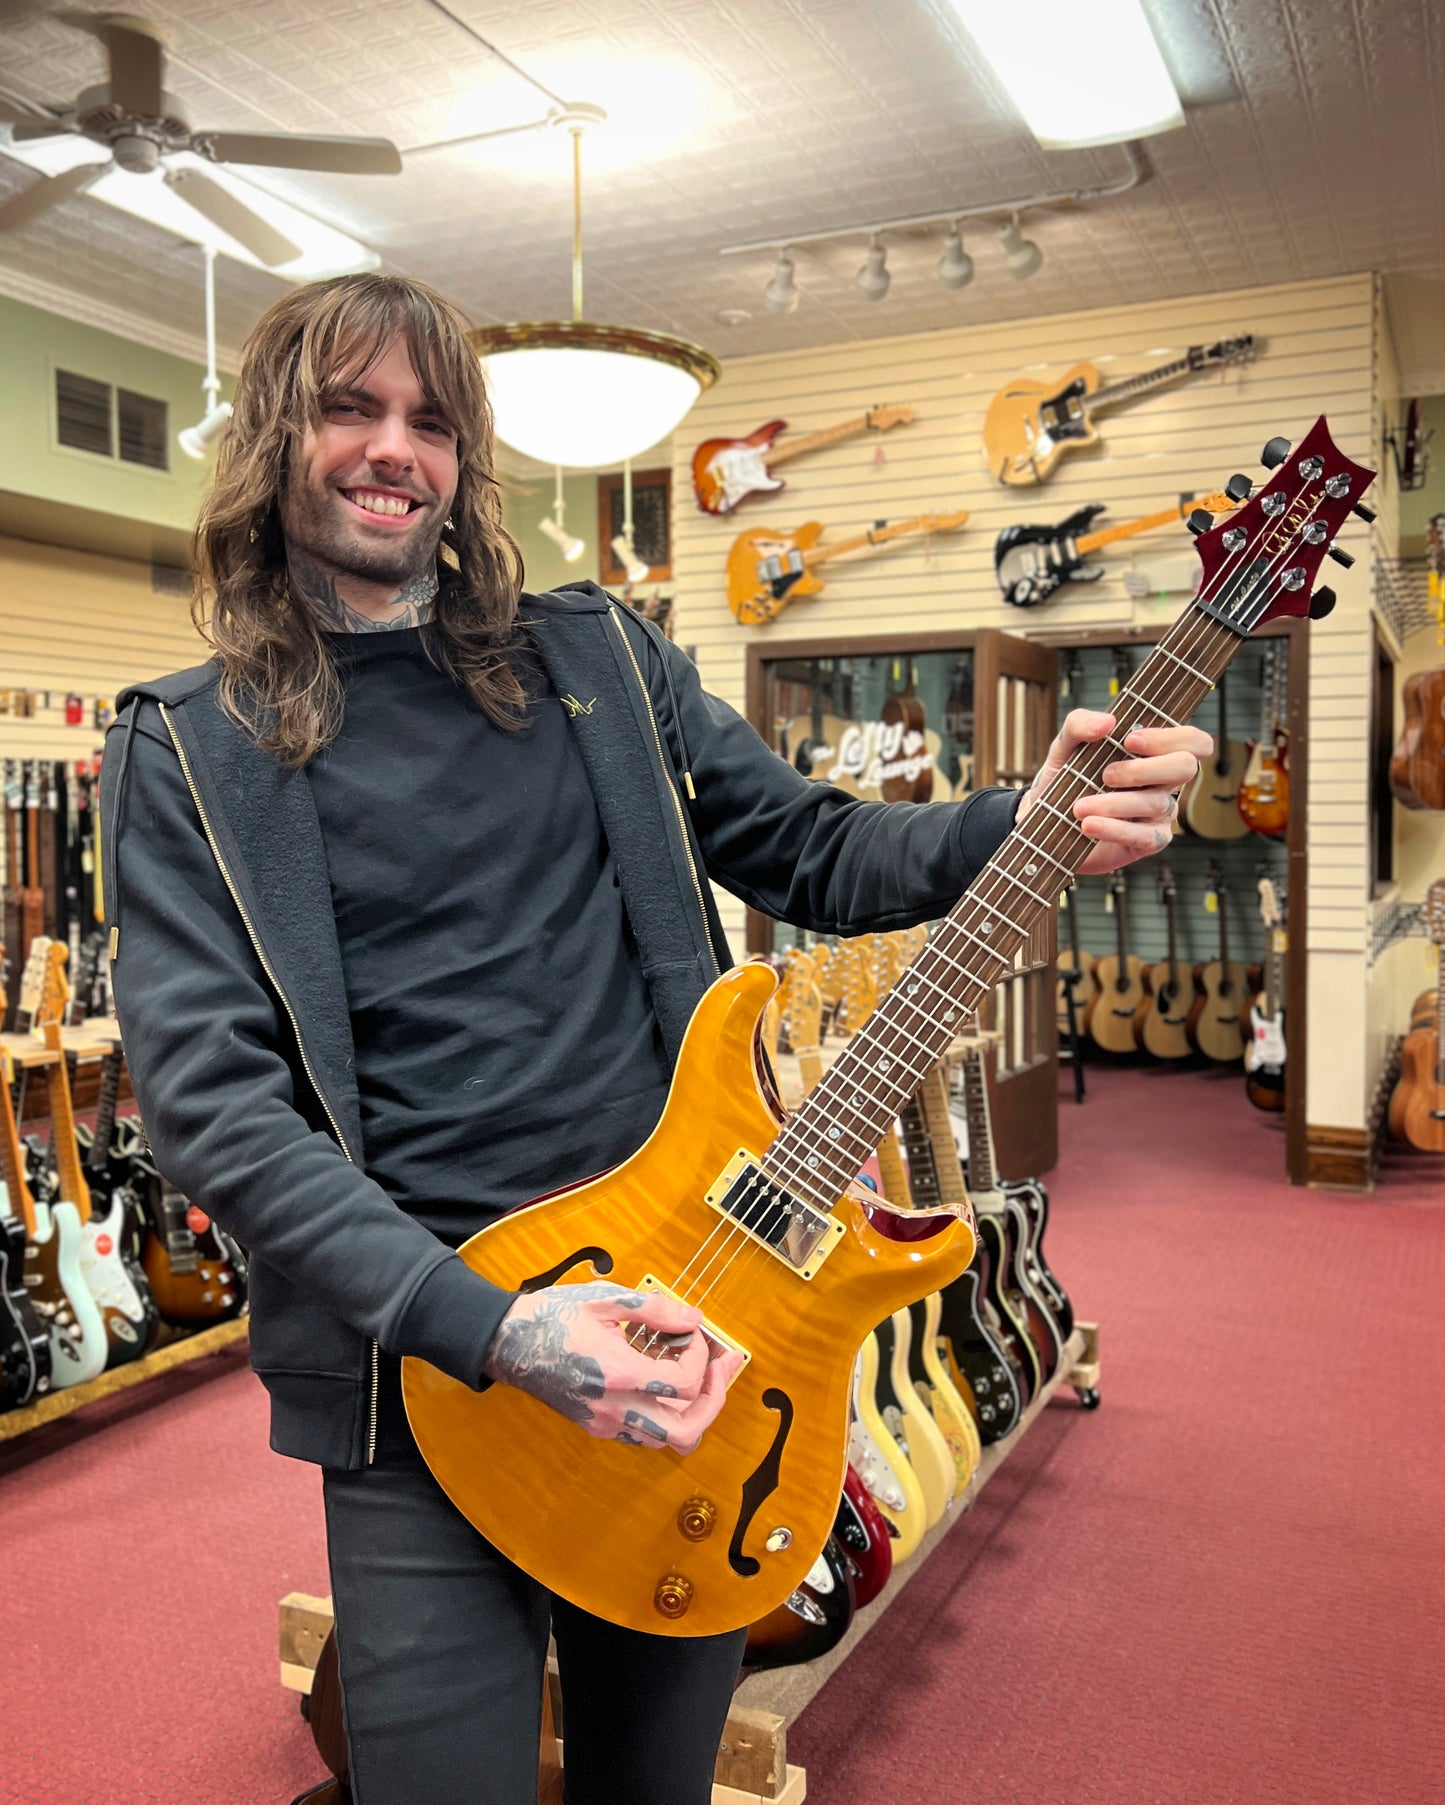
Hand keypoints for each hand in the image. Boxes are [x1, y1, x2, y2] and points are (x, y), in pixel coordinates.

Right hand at [483, 1279, 741, 1453]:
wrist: (508, 1343)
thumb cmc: (553, 1317)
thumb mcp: (605, 1299)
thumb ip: (654, 1310)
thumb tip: (693, 1320)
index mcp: (618, 1374)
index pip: (683, 1385)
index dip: (700, 1358)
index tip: (692, 1334)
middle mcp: (614, 1408)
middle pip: (686, 1432)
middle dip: (713, 1400)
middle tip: (718, 1369)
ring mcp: (605, 1423)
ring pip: (667, 1440)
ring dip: (691, 1410)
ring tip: (694, 1373)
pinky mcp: (597, 1427)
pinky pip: (644, 1435)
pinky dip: (665, 1414)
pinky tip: (661, 1381)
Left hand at [1016, 709, 1213, 874]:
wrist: (1043, 820)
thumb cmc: (1064, 779)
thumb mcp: (1064, 746)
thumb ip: (1079, 724)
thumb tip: (1107, 721)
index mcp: (1154, 754)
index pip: (1192, 741)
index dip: (1171, 738)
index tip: (1130, 740)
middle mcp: (1163, 781)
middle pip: (1185, 767)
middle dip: (1144, 769)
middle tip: (1106, 775)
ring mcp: (1160, 813)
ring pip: (1157, 803)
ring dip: (1115, 804)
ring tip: (1079, 807)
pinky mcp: (1148, 841)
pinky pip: (1146, 836)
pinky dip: (1115, 829)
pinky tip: (1089, 825)